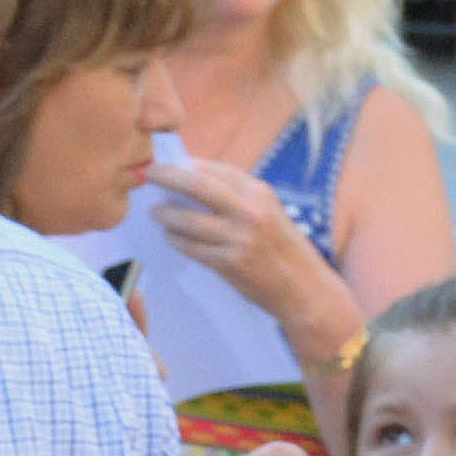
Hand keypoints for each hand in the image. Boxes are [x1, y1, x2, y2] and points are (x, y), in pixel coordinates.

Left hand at [140, 154, 347, 345]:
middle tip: (149, 174)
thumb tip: (194, 180)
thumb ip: (239, 197)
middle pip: (196, 185)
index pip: (214, 169)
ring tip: (156, 213)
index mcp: (260, 193)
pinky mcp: (231, 264)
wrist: (306, 291)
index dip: (187, 164)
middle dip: (167, 176)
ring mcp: (240, 239)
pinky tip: (171, 237)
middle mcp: (250, 212)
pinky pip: (193, 248)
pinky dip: (178, 241)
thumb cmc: (285, 251)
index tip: (169, 164)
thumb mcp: (270, 214)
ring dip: (167, 215)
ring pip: (188, 220)